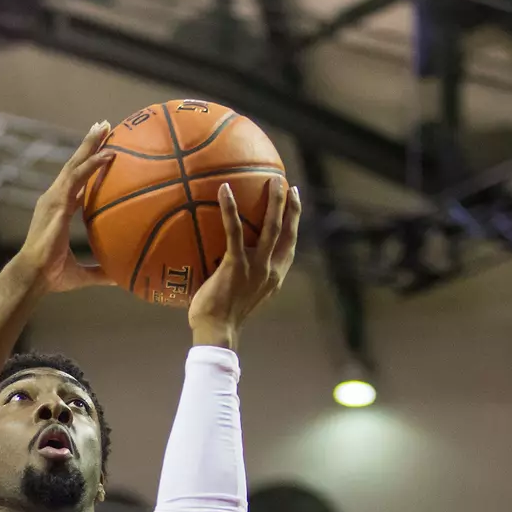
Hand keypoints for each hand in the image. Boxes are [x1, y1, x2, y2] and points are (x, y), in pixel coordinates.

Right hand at [13, 122, 117, 294]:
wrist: (34, 276)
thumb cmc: (52, 277)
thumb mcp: (82, 273)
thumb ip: (100, 271)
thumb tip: (121, 277)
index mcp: (58, 211)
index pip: (76, 182)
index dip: (88, 166)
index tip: (102, 152)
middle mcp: (54, 199)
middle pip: (74, 165)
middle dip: (88, 144)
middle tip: (104, 125)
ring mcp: (53, 198)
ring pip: (75, 164)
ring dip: (90, 144)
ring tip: (104, 126)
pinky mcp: (56, 202)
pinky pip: (78, 178)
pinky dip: (93, 164)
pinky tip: (109, 154)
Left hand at [189, 177, 301, 349]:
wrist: (217, 331)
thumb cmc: (222, 316)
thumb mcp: (241, 293)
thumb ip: (243, 275)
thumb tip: (226, 256)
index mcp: (275, 277)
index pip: (290, 244)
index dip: (295, 221)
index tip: (295, 200)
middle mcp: (271, 271)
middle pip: (288, 232)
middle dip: (290, 206)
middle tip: (286, 183)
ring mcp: (256, 268)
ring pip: (272, 228)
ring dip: (275, 202)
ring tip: (273, 180)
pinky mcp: (236, 266)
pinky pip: (235, 231)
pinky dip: (230, 209)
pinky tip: (224, 190)